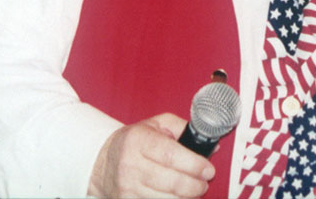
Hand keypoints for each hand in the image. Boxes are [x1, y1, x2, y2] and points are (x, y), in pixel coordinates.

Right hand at [89, 114, 214, 197]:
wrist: (103, 163)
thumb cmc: (135, 142)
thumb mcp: (156, 125)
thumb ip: (183, 128)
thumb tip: (212, 145)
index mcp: (138, 140)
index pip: (170, 155)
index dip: (194, 164)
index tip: (208, 169)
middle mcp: (130, 164)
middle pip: (171, 181)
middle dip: (194, 185)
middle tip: (205, 183)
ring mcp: (127, 187)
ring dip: (186, 197)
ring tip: (194, 190)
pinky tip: (178, 196)